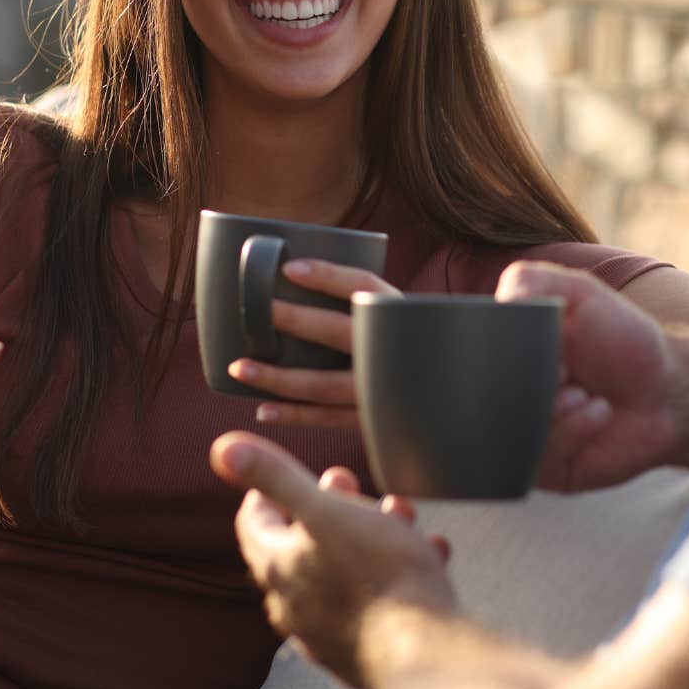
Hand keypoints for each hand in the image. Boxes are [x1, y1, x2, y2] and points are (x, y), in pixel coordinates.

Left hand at [211, 431, 454, 688]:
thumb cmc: (378, 576)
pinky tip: (430, 554)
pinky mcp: (366, 652)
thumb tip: (222, 448)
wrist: (425, 653)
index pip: (254, 524)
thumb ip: (275, 476)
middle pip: (300, 546)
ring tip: (399, 515)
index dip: (264, 490)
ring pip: (343, 571)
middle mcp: (295, 607)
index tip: (281, 473)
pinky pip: (376, 602)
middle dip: (326, 506)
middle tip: (346, 483)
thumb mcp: (326, 510)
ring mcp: (330, 635)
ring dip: (370, 535)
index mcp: (279, 570)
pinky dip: (397, 573)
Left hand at [225, 259, 400, 426]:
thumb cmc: (410, 352)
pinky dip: (295, 415)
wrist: (448, 399)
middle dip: (296, 321)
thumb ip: (363, 308)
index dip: (327, 275)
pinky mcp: (374, 420)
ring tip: (239, 369)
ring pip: (324, 384)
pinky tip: (263, 410)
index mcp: (400, 315)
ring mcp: (384, 390)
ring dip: (279, 378)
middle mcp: (393, 351)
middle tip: (259, 311)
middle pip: (338, 331)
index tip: (289, 268)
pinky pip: (327, 418)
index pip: (363, 285)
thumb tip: (297, 283)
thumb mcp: (398, 321)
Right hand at [497, 261, 683, 491]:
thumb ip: (533, 281)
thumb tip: (498, 300)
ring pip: (505, 432)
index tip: (529, 342)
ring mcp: (523, 437)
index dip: (490, 352)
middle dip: (523, 384)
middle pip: (478, 400)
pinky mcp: (547, 471)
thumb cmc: (621, 339)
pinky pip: (539, 460)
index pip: (466, 359)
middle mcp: (504, 399)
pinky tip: (598, 411)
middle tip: (561, 370)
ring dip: (548, 409)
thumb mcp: (579, 293)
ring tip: (581, 392)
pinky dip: (571, 430)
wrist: (668, 389)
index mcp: (502, 357)